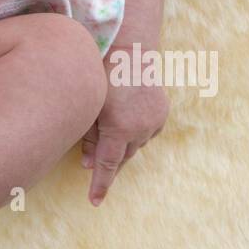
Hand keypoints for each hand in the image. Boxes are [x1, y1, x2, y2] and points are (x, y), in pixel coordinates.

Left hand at [80, 52, 168, 205]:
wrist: (129, 47)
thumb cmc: (100, 72)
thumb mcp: (89, 105)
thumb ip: (87, 136)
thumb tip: (86, 163)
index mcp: (120, 128)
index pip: (107, 165)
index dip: (100, 184)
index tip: (94, 201)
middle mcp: (141, 128)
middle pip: (122, 156)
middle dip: (108, 161)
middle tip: (91, 161)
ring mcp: (154, 121)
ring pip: (135, 145)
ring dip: (121, 145)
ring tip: (106, 130)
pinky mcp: (162, 112)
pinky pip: (146, 132)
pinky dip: (134, 132)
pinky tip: (124, 119)